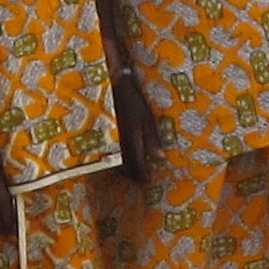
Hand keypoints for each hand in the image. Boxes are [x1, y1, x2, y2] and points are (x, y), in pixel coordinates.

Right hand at [107, 70, 157, 188]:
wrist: (114, 86)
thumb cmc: (134, 101)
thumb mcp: (147, 118)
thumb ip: (153, 139)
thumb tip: (162, 157)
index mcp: (131, 140)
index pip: (137, 163)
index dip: (142, 174)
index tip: (147, 182)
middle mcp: (119, 142)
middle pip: (125, 165)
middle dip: (133, 175)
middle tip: (139, 181)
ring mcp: (111, 138)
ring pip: (116, 160)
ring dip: (124, 169)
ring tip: (130, 174)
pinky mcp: (106, 133)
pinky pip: (111, 151)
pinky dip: (116, 158)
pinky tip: (119, 159)